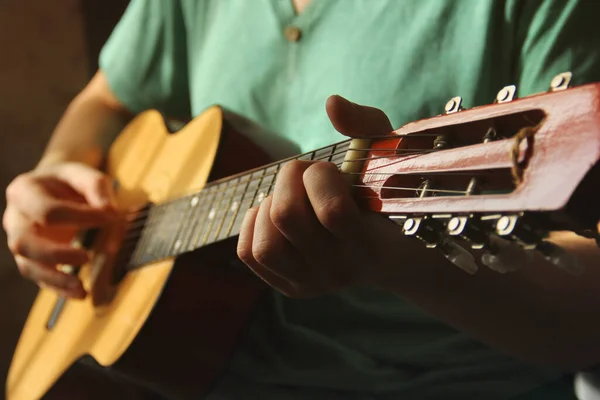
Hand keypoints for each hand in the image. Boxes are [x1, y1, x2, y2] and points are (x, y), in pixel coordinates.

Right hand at [3, 162, 117, 297]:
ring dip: (55, 279)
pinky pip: (39, 278)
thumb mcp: (85, 173)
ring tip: (82, 288)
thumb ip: (96, 187)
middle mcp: (15, 218)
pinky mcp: (32, 258)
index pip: (47, 211)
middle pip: (24, 243)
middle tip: (87, 256)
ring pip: (28, 266)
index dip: (80, 217)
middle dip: (56, 254)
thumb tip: (109, 213)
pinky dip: (59, 288)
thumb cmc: (71, 181)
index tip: (111, 218)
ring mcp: (21, 240)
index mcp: (24, 190)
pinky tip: (80, 293)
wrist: (58, 186)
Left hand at [237, 95, 405, 296]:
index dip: (320, 176)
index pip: (332, 210)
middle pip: (287, 218)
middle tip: (304, 171)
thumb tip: (331, 103)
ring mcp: (313, 283)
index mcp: (370, 243)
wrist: (394, 253)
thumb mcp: (387, 158)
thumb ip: (366, 126)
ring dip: (269, 206)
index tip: (330, 169)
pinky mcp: (291, 287)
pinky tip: (273, 213)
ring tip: (290, 196)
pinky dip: (253, 224)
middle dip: (289, 178)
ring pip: (267, 244)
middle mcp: (340, 271)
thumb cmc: (387, 196)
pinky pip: (251, 254)